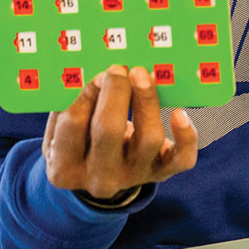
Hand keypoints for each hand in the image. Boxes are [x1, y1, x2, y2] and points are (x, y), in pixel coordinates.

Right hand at [43, 65, 196, 199]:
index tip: (98, 73)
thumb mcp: (62, 131)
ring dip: (146, 100)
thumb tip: (99, 70)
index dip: (86, 92)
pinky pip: (181, 159)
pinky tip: (179, 112)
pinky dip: (186, 135)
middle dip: (115, 93)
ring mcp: (134, 177)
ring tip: (142, 74)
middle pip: (108, 131)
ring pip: (148, 139)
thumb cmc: (80, 140)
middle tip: (118, 69)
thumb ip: (71, 104)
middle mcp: (100, 179)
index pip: (73, 123)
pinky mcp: (161, 172)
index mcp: (65, 169)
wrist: (101, 175)